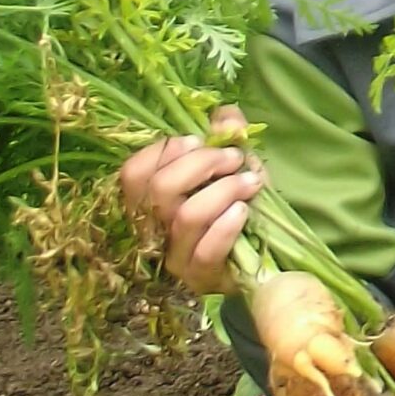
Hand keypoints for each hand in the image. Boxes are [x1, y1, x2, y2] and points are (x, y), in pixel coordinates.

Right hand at [119, 106, 259, 297]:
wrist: (261, 257)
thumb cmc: (237, 205)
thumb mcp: (234, 166)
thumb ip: (227, 137)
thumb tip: (228, 118)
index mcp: (150, 201)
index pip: (133, 174)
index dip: (164, 151)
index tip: (198, 140)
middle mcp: (153, 230)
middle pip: (160, 190)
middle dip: (201, 165)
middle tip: (234, 159)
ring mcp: (174, 256)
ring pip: (187, 216)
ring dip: (224, 191)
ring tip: (251, 182)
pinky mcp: (199, 277)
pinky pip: (206, 250)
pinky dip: (227, 226)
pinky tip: (245, 211)